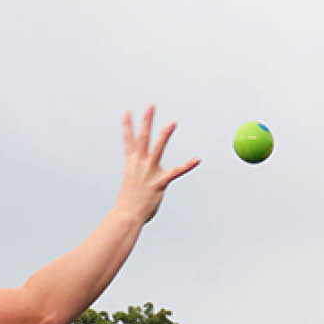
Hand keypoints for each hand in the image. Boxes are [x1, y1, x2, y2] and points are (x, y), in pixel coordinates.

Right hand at [117, 106, 199, 223]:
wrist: (126, 217)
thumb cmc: (128, 206)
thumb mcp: (130, 186)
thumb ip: (137, 178)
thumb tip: (141, 180)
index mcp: (131, 165)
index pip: (129, 141)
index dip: (128, 126)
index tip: (128, 112)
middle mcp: (139, 165)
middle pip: (143, 138)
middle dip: (147, 121)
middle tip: (151, 106)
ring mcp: (149, 173)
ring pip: (157, 149)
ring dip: (165, 135)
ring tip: (172, 123)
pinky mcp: (159, 183)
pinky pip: (176, 172)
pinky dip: (187, 165)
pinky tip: (197, 159)